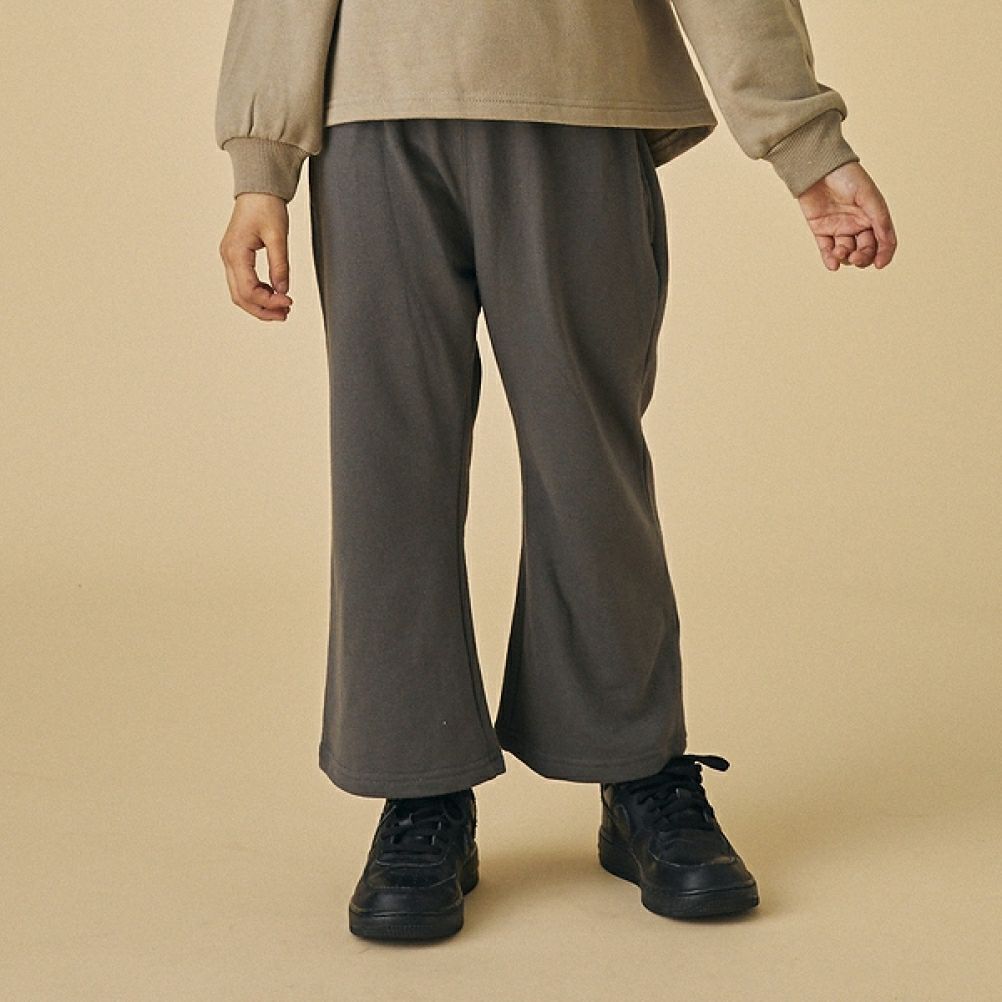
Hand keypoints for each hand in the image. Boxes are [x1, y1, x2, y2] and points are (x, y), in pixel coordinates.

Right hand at [219, 193, 293, 320]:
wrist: (258, 189)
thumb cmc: (267, 206)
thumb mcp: (278, 236)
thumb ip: (280, 265)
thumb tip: (283, 291)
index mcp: (236, 253)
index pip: (249, 290)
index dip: (269, 302)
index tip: (289, 302)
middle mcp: (228, 258)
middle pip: (240, 297)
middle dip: (263, 310)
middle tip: (285, 314)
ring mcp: (230, 258)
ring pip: (240, 293)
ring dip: (260, 304)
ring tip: (282, 309)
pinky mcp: (235, 257)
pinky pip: (242, 283)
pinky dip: (258, 293)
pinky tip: (274, 294)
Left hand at [797, 162, 896, 271]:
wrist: (819, 169)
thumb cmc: (848, 177)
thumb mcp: (869, 198)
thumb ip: (880, 221)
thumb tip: (887, 246)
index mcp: (873, 216)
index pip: (882, 241)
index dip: (883, 255)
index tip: (879, 264)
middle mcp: (857, 224)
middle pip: (864, 251)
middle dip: (862, 258)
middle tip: (855, 257)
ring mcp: (839, 228)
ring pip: (846, 253)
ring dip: (845, 257)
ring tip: (840, 250)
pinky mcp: (821, 230)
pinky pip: (826, 250)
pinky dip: (830, 260)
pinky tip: (832, 264)